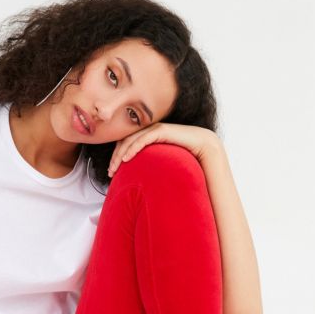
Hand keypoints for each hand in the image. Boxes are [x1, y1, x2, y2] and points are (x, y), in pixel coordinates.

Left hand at [107, 122, 221, 176]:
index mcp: (148, 137)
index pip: (126, 144)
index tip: (111, 172)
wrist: (204, 147)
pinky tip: (126, 159)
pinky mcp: (162, 130)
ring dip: (120, 154)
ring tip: (114, 168)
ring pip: (131, 140)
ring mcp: (155, 128)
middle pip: (125, 141)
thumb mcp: (164, 164)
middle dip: (115, 157)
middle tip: (110, 172)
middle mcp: (150, 130)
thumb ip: (152, 168)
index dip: (116, 156)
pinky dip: (133, 148)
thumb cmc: (186, 158)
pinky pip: (143, 139)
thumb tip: (142, 185)